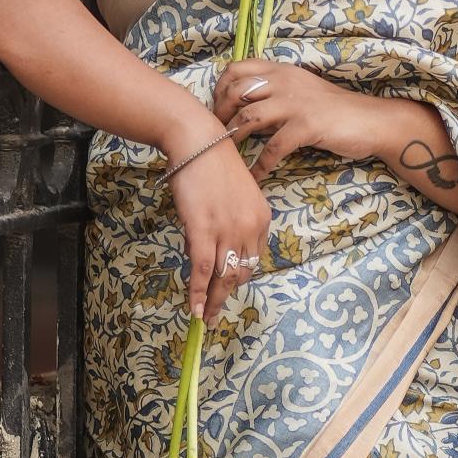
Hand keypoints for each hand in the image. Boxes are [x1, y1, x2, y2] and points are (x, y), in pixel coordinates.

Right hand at [164, 129, 270, 325]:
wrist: (198, 141)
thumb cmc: (212, 164)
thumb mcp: (233, 196)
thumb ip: (227, 223)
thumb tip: (204, 251)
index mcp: (262, 218)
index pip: (254, 257)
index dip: (238, 276)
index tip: (226, 288)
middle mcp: (250, 227)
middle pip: (241, 272)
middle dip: (226, 295)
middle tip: (214, 314)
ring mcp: (228, 229)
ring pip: (223, 275)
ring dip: (213, 300)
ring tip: (204, 317)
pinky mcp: (204, 229)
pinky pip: (203, 269)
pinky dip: (198, 292)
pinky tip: (194, 308)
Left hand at [212, 57, 379, 179]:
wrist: (370, 120)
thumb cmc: (334, 109)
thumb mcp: (301, 92)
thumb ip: (274, 95)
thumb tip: (244, 109)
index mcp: (282, 71)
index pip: (237, 68)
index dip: (220, 88)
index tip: (217, 108)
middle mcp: (285, 82)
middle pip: (236, 91)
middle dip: (220, 114)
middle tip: (215, 134)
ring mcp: (295, 104)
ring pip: (249, 117)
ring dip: (232, 137)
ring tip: (226, 154)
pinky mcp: (306, 126)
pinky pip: (273, 147)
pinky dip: (260, 165)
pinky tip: (255, 176)